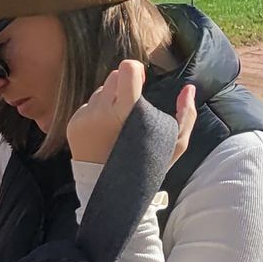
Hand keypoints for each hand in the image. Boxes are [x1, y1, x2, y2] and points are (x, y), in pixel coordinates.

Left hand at [66, 62, 195, 167]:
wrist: (111, 192)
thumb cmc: (146, 167)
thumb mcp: (175, 146)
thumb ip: (187, 115)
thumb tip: (189, 87)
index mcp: (126, 112)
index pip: (127, 69)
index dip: (136, 70)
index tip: (141, 81)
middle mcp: (101, 111)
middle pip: (114, 77)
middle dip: (124, 86)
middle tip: (130, 106)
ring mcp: (84, 118)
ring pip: (100, 91)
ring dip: (110, 100)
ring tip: (117, 123)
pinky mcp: (73, 124)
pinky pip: (88, 106)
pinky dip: (97, 113)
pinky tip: (104, 132)